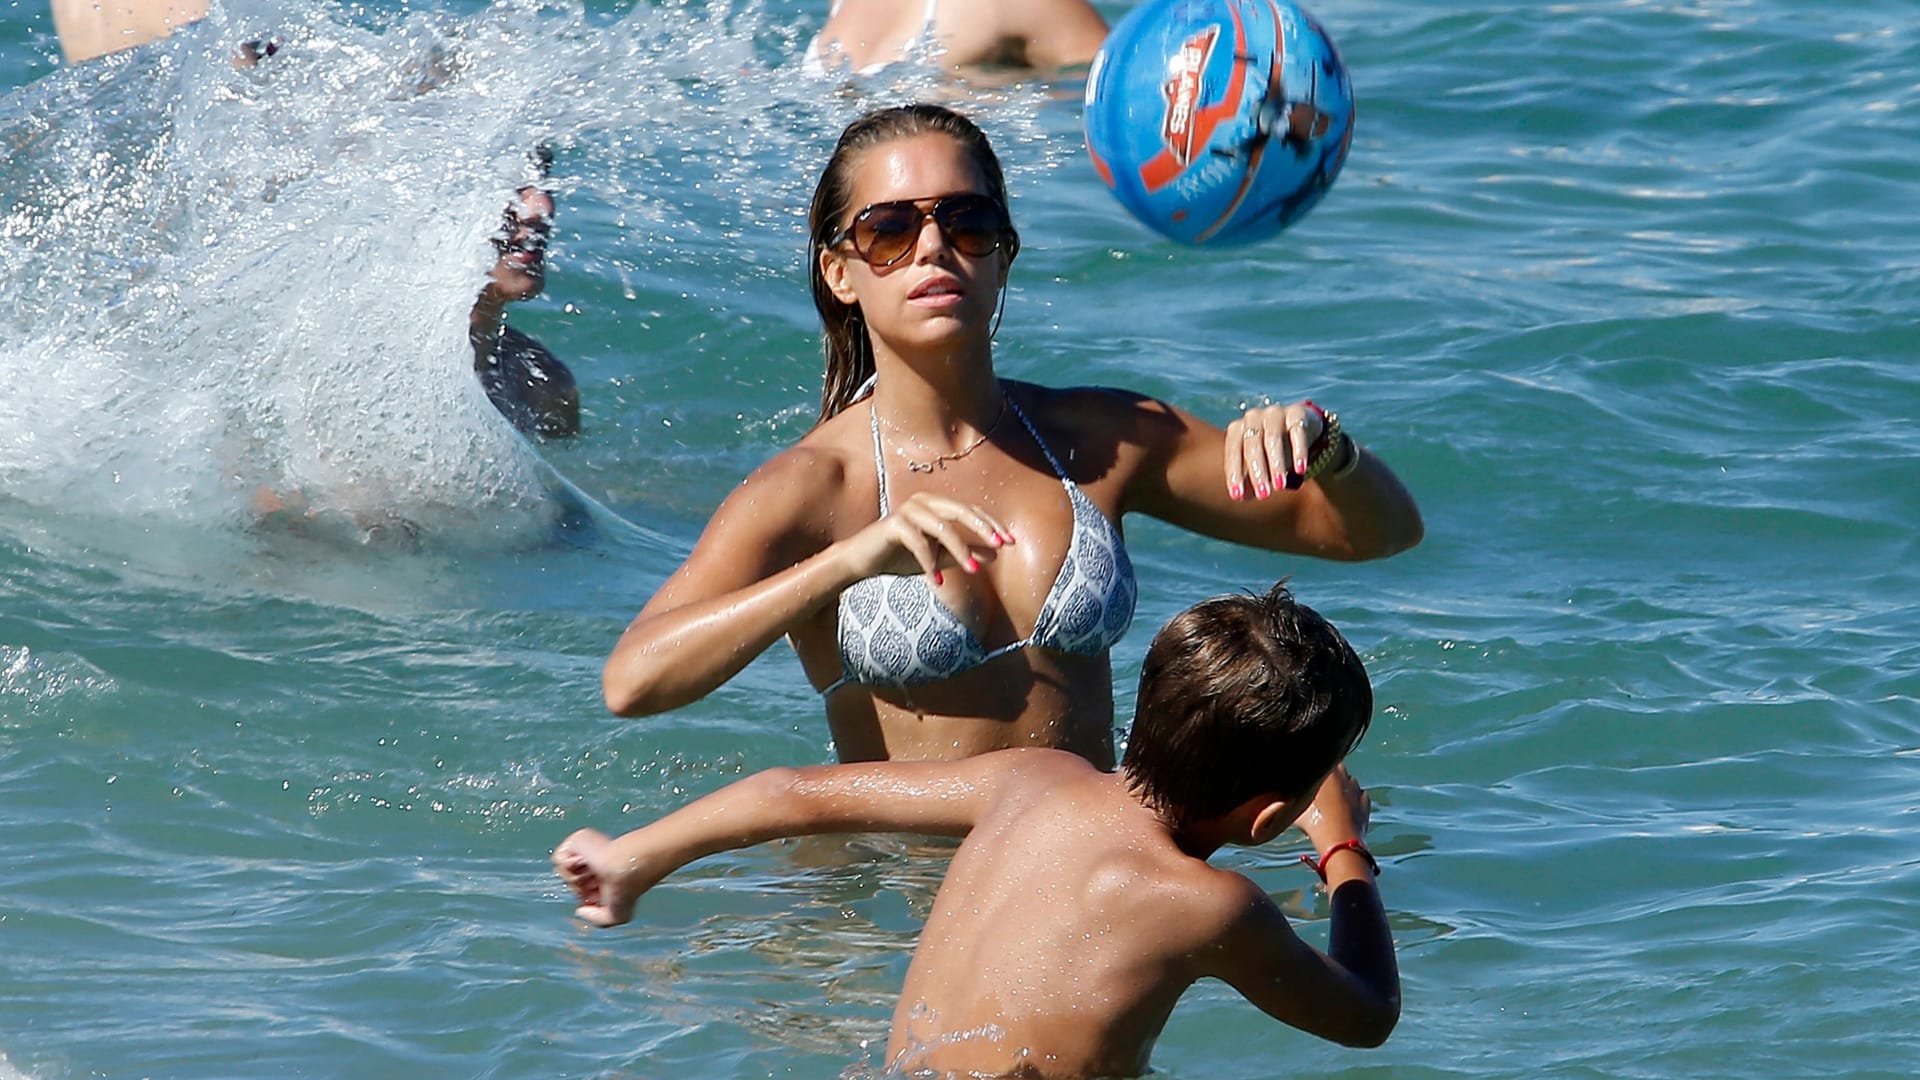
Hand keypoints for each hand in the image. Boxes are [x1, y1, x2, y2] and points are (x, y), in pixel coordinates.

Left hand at [553, 828, 667, 927]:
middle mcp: (592, 864)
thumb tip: (579, 910)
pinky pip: (558, 858)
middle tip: (596, 881)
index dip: (584, 896)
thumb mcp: (618, 916)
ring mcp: (585, 852)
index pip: (579, 892)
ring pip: (562, 871)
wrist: (627, 867)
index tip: (597, 894)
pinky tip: (584, 863)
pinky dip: (568, 867)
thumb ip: (598, 920)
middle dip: (578, 887)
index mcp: (601, 878)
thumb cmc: (629, 886)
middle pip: (568, 882)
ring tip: (592, 872)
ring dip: (574, 878)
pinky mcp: (578, 840)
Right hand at [835, 491, 1011, 585]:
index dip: (992, 525)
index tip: (1010, 543)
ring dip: (960, 550)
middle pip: (961, 511)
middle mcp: (924, 501)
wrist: (862, 561)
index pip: (971, 510)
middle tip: (1000, 547)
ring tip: (972, 572)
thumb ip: (965, 554)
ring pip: (943, 527)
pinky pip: (919, 544)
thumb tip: (996, 555)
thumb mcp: (939, 557)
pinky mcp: (894, 524)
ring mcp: (908, 510)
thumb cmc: (900, 556)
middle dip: (983, 529)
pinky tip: (938, 581)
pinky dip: (930, 563)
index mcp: (936, 504)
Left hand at [1224, 400, 1329, 499]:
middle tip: (1263, 495)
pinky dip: (1299, 452)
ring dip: (1276, 464)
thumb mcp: (1258, 463)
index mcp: (1238, 429)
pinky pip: (1297, 433)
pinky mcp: (1297, 413)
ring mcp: (1275, 413)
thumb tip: (1241, 497)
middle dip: (1257, 472)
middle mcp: (1253, 418)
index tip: (1238, 495)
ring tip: (1280, 486)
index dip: (1234, 473)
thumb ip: (1249, 477)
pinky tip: (1301, 470)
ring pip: (1273, 439)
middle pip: (1252, 446)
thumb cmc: (1270, 450)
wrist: (1298, 425)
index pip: (1233, 451)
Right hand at [1296, 765, 1370, 852]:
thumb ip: (1293, 797)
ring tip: (1330, 803)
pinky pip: (1358, 796)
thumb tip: (1287, 794)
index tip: (1308, 778)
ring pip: (1348, 782)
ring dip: (1341, 788)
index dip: (1314, 769)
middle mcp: (1344, 775)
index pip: (1320, 760)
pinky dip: (1352, 800)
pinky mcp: (1365, 802)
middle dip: (1329, 776)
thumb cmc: (1316, 823)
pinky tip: (1343, 810)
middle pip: (1336, 769)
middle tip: (1318, 791)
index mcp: (1327, 771)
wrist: (1341, 842)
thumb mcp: (1296, 809)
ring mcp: (1357, 789)